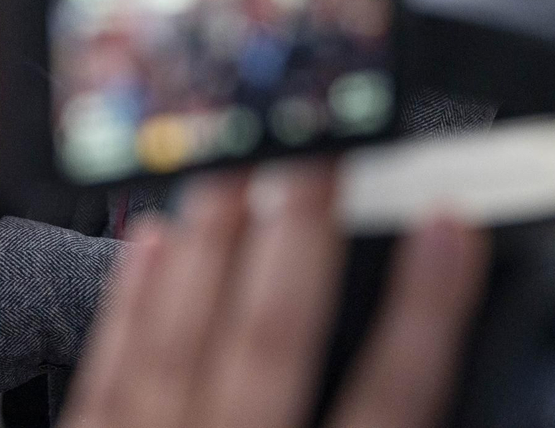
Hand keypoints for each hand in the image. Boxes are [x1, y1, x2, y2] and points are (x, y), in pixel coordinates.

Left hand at [59, 163, 487, 427]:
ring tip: (232, 169)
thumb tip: (427, 374)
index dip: (428, 310)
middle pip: (272, 346)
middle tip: (317, 153)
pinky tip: (149, 241)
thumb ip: (378, 423)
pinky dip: (128, 307)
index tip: (451, 224)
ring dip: (210, 247)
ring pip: (179, 342)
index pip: (392, 404)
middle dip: (299, 241)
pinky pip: (103, 377)